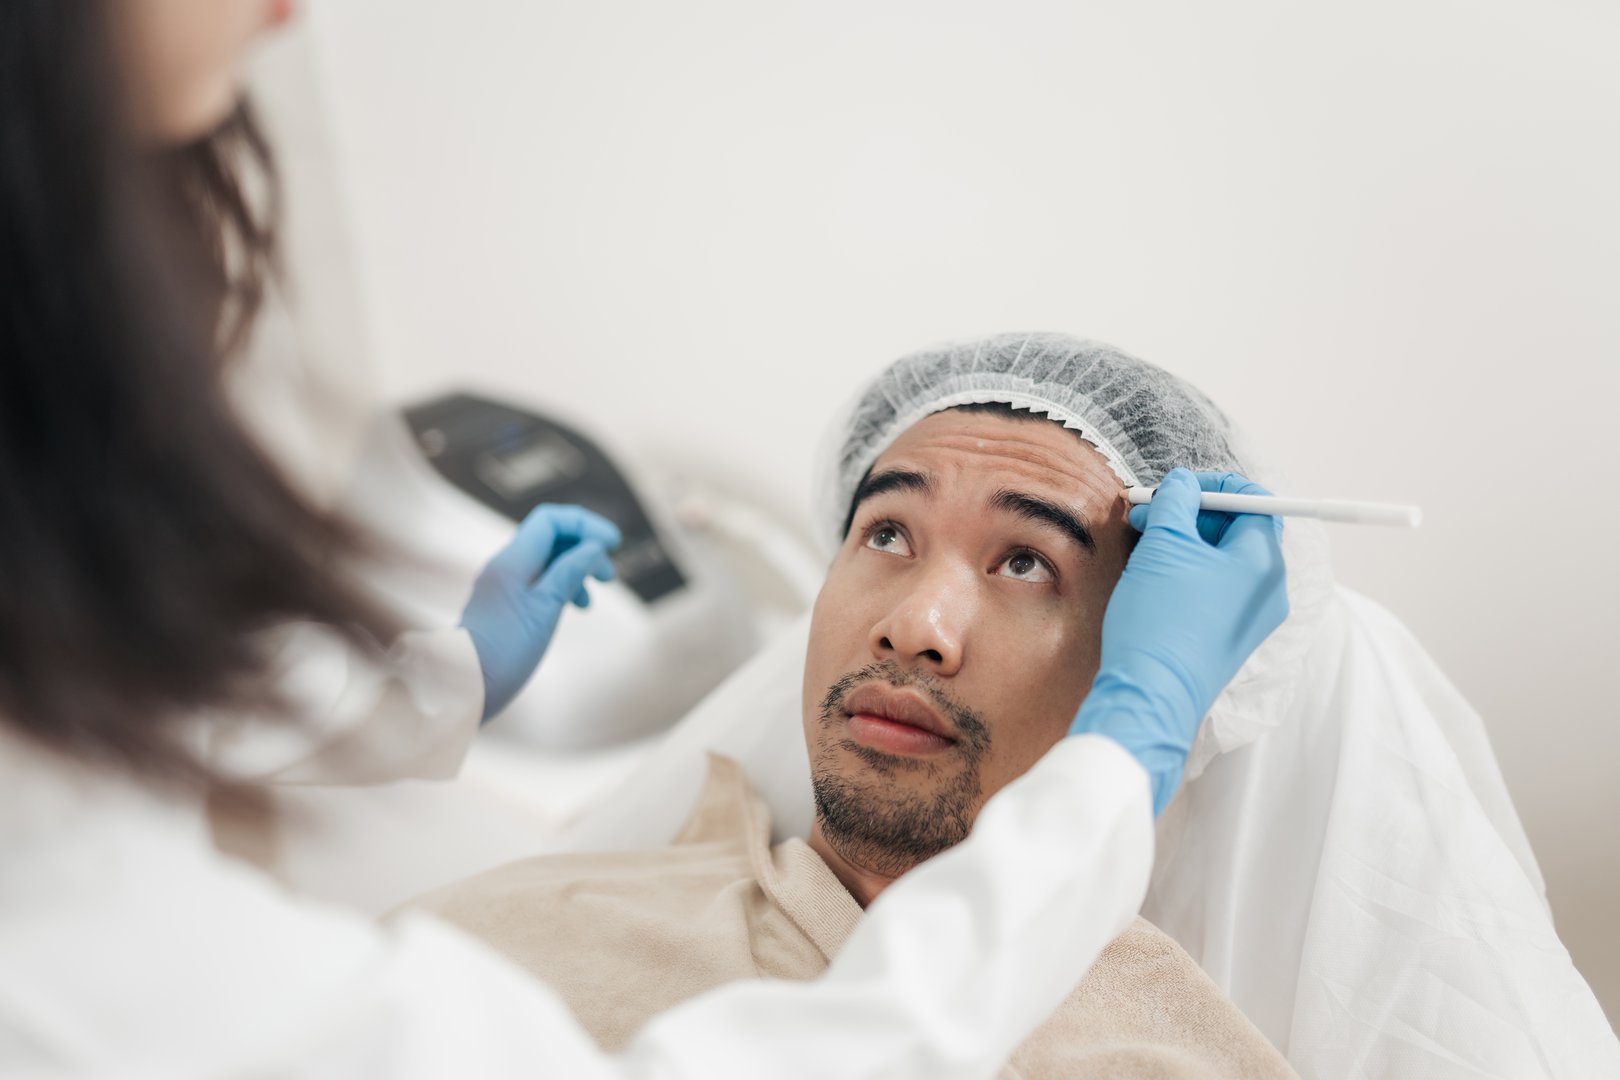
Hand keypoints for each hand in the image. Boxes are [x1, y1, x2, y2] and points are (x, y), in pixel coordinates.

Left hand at [460, 504, 621, 721]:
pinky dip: (561, 587)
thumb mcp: (545, 609)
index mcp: (513, 560)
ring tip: (591, 597)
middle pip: (552, 537)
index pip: (551, 520)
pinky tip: (573, 607)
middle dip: (584, 549)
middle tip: (609, 577)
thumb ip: (569, 573)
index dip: (585, 524)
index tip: (613, 543)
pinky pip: (538, 582)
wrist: (466, 686)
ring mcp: (503, 584)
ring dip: (575, 570)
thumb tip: (593, 548)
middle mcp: (505, 566)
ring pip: (547, 561)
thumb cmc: (503, 651)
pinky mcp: (504, 603)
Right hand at [1069, 469, 1288, 814]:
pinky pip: (1218, 590)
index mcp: (1263, 561)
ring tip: (1144, 544)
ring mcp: (1253, 618)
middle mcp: (1269, 589)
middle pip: (1239, 530)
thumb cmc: (1160, 620)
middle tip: (1149, 513)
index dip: (1214, 485)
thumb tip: (1184, 483)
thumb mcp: (1163, 545)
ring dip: (1186, 542)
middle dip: (1193, 514)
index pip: (1256, 501)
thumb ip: (1176, 501)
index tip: (1176, 488)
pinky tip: (1154, 578)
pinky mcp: (1231, 638)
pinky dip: (1190, 573)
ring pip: (1224, 560)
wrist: (1152, 695)